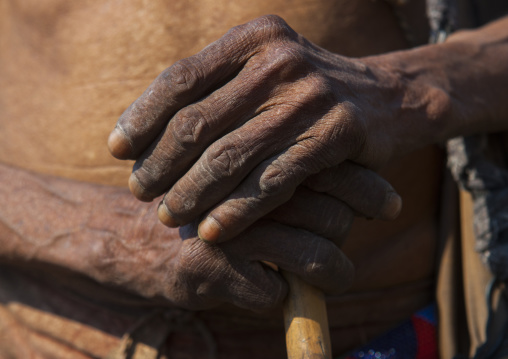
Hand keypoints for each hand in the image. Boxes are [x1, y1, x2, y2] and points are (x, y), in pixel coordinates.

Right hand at [0, 163, 351, 310]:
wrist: (120, 237)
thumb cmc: (191, 210)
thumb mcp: (232, 185)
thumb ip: (277, 181)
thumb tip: (344, 202)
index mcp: (248, 155)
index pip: (322, 161)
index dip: (364, 183)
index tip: (389, 203)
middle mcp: (237, 185)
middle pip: (325, 206)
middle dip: (349, 229)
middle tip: (351, 246)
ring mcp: (222, 228)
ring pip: (308, 252)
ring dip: (330, 270)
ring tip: (334, 275)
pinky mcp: (204, 268)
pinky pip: (268, 291)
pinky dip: (278, 297)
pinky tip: (271, 292)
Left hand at [109, 15, 406, 241]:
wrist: (389, 98)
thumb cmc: (311, 93)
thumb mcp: (265, 75)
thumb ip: (217, 91)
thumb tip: (150, 130)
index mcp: (252, 40)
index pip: (180, 78)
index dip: (142, 116)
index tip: (117, 150)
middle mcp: (279, 59)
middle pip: (200, 120)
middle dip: (161, 162)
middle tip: (139, 191)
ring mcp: (311, 94)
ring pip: (232, 155)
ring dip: (192, 192)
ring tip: (167, 217)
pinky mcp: (338, 131)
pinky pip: (274, 180)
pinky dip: (239, 210)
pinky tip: (213, 232)